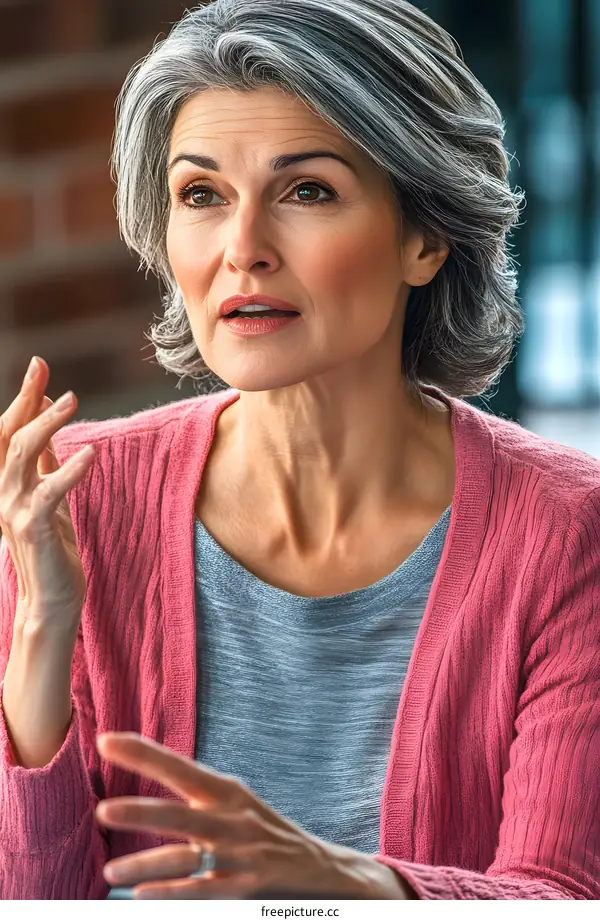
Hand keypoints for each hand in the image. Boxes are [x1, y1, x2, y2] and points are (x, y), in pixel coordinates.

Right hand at [0, 356, 93, 627]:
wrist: (52, 599)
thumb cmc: (52, 547)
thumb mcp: (50, 494)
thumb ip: (47, 458)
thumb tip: (50, 413)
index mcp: (4, 482)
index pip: (6, 430)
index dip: (22, 397)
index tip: (39, 366)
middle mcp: (1, 492)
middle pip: (7, 434)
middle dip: (25, 398)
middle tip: (44, 369)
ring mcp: (13, 511)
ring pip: (21, 454)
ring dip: (47, 424)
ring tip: (72, 401)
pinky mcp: (35, 529)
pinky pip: (50, 491)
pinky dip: (71, 469)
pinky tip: (92, 453)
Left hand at [95, 732, 411, 899]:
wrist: (322, 866)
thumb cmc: (264, 831)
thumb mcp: (235, 803)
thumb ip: (197, 795)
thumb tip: (150, 774)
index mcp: (225, 790)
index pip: (178, 767)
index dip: (143, 754)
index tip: (106, 740)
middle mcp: (232, 816)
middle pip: (180, 811)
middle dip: (141, 811)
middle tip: (103, 812)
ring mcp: (241, 852)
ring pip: (188, 855)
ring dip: (146, 864)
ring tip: (110, 872)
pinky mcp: (248, 885)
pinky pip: (204, 889)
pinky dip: (173, 893)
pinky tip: (144, 896)